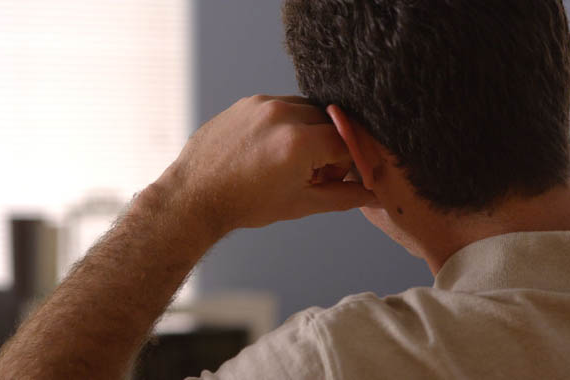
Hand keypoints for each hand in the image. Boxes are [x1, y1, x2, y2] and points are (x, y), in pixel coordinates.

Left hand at [157, 95, 374, 231]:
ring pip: (307, 110)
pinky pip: (283, 105)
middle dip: (329, 146)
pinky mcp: (248, 101)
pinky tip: (273, 149)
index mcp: (298, 143)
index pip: (346, 142)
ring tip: (291, 161)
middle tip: (312, 173)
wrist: (196, 196)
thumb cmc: (245, 204)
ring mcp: (262, 104)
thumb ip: (343, 196)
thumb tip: (373, 194)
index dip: (345, 163)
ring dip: (310, 132)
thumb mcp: (300, 204)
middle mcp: (282, 115)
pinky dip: (288, 123)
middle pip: (330, 122)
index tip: (333, 178)